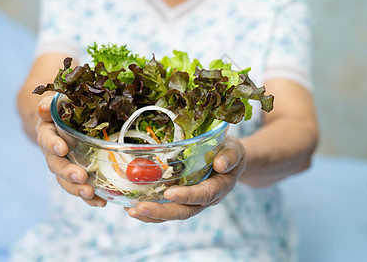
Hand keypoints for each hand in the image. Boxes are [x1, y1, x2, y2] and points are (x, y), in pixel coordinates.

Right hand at [35, 95, 106, 206]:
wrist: (57, 122)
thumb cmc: (61, 110)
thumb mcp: (56, 104)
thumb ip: (50, 106)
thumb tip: (44, 107)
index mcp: (47, 133)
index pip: (47, 139)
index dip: (53, 144)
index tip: (62, 148)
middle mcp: (52, 153)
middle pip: (56, 166)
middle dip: (68, 172)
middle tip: (80, 177)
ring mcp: (63, 166)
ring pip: (66, 181)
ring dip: (77, 189)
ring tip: (90, 194)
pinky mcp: (75, 175)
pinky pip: (80, 187)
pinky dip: (90, 197)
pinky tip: (101, 202)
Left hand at [125, 136, 246, 222]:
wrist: (229, 159)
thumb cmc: (230, 151)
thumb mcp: (234, 150)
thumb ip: (230, 156)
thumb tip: (221, 164)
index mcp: (219, 187)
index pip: (203, 195)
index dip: (187, 196)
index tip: (169, 193)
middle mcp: (205, 199)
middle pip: (184, 211)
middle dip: (161, 212)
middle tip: (140, 208)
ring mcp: (192, 201)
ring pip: (173, 214)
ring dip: (152, 215)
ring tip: (131, 212)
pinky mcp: (182, 199)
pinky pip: (167, 208)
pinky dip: (150, 211)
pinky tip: (131, 208)